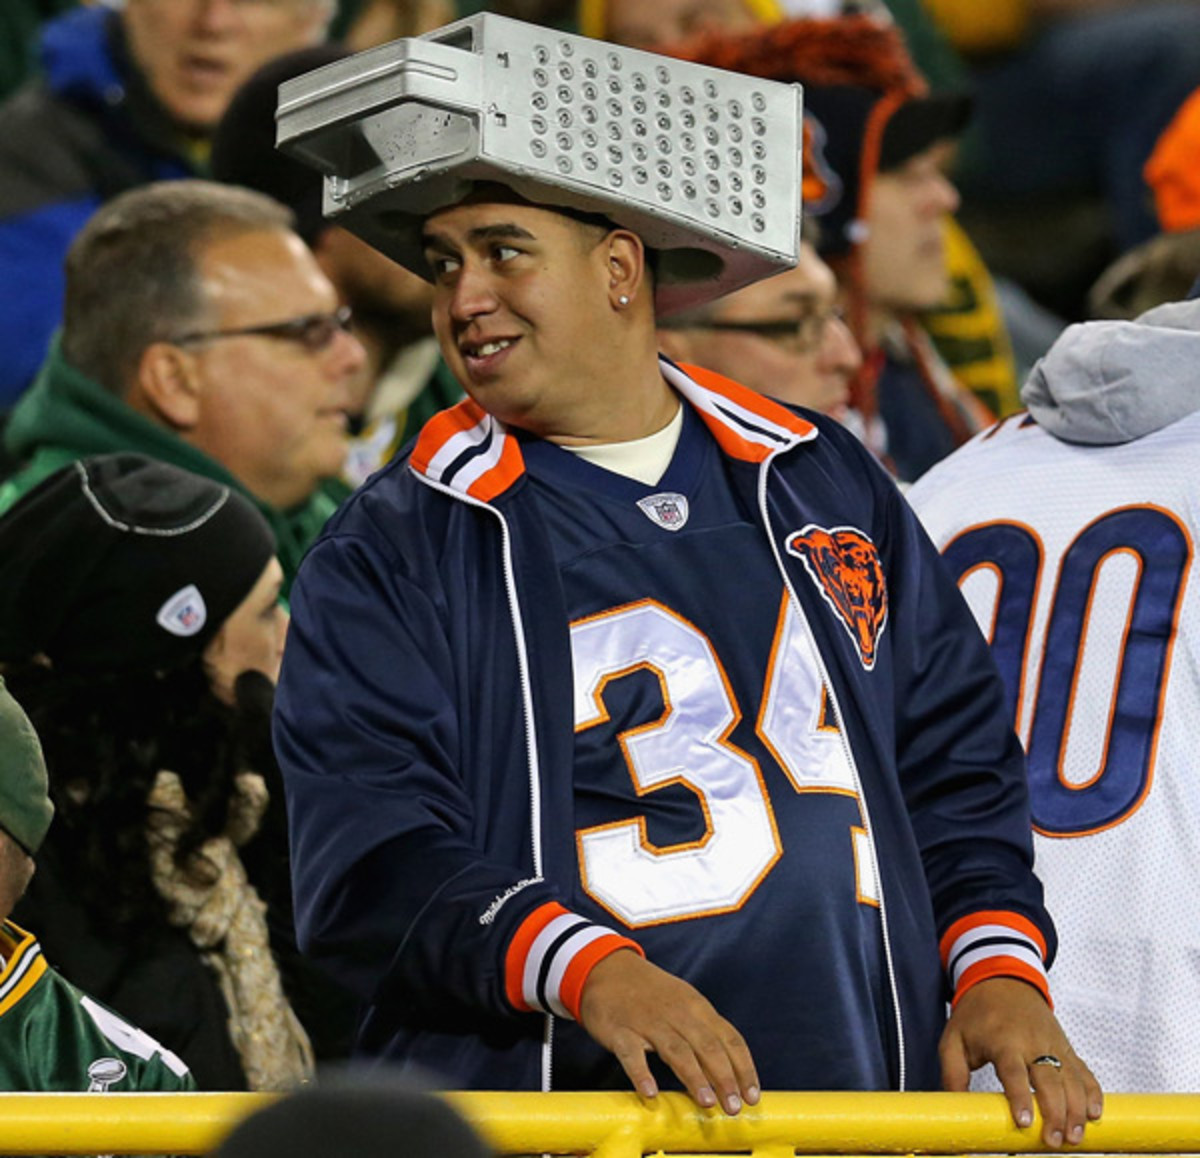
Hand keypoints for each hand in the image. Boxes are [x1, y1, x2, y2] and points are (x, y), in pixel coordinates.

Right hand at [577, 949, 759, 1114]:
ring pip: (676, 1049)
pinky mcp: (619, 1030)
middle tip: (733, 1107)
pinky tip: (650, 1093)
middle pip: (707, 1045)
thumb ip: (704, 1032)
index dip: (744, 1068)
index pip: (729, 1038)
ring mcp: (647, 1021)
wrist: (606, 968)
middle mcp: (676, 1012)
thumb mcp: (684, 1002)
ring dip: (694, 1077)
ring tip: (706, 1102)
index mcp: (696, 1006)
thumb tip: (732, 1072)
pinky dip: (641, 1073)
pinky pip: (632, 1053)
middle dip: (724, 1077)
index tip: (752, 1096)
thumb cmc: (650, 993)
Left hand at [940, 977, 1102, 1146]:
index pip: (1013, 1071)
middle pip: (1049, 1080)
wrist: (1002, 979)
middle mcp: (1032, 1042)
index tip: (1026, 1123)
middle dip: (1055, 1113)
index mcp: (1002, 1040)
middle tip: (1055, 1142)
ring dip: (1076, 1109)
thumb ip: (952, 1074)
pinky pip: (1084, 1071)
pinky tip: (1094, 1114)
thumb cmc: (976, 1014)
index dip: (1020, 1097)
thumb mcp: (953, 1038)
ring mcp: (1053, 1044)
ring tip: (1075, 1137)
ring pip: (1071, 1079)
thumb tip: (955, 1108)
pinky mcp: (1066, 1046)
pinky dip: (1093, 1092)